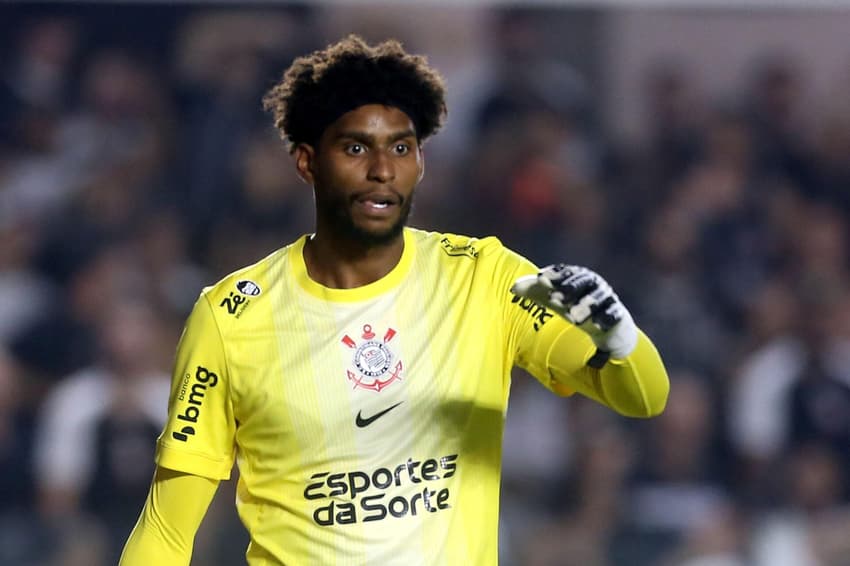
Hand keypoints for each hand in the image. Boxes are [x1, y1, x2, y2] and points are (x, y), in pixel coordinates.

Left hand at [511, 264, 637, 358]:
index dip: (554, 274)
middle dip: (569, 288)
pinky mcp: (617, 315)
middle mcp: (594, 284)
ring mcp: (607, 299)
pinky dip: (605, 319)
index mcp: (579, 277)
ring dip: (585, 306)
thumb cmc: (576, 306)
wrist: (606, 326)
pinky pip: (613, 315)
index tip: (541, 278)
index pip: (566, 272)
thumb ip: (535, 291)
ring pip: (597, 299)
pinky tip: (596, 326)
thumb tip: (513, 287)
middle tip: (553, 299)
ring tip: (571, 318)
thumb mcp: (555, 299)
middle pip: (583, 282)